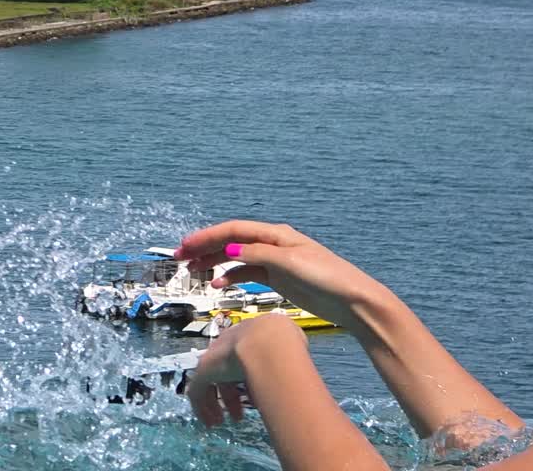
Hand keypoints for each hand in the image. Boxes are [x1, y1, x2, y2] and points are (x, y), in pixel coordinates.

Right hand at [175, 220, 388, 331]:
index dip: (207, 237)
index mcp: (275, 235)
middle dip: (204, 248)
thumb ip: (259, 255)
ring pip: (235, 257)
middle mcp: (271, 244)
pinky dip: (229, 277)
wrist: (352, 301)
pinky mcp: (277, 278)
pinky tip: (217, 285)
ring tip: (192, 271)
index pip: (233, 231)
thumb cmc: (326, 278)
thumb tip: (229, 251)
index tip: (185, 245)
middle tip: (180, 258)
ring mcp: (273, 261)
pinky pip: (246, 273)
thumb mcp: (291, 263)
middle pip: (230, 242)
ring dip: (213, 262)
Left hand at [187, 314, 306, 426]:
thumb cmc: (284, 346)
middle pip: (222, 375)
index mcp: (244, 342)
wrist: (269, 341)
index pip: (238, 364)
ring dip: (214, 405)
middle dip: (230, 397)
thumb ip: (287, 360)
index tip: (252, 399)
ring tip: (220, 422)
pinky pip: (196, 392)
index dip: (244, 383)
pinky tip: (209, 421)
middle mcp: (226, 348)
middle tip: (237, 416)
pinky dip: (201, 408)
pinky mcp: (203, 370)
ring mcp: (213, 358)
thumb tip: (298, 370)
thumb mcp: (288, 352)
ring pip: (206, 384)